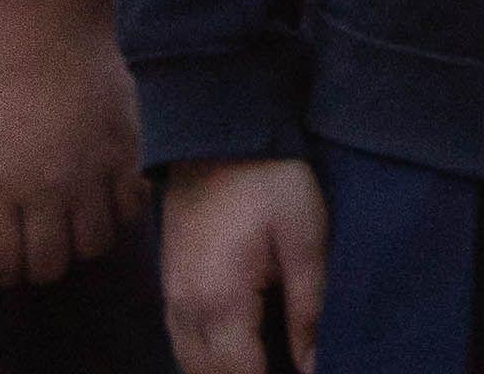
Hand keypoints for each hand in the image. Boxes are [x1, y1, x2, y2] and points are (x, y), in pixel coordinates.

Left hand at [0, 3, 147, 287]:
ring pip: (94, 245)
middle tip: (43, 239)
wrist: (53, 21)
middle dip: (41, 260)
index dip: (3, 268)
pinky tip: (109, 190)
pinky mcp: (127, 151)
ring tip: (78, 215)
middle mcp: (45, 187)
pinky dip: (121, 209)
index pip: (2, 263)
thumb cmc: (2, 75)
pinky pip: (132, 208)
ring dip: (83, 237)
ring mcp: (91, 172)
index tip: (8, 255)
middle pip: (50, 266)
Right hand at [162, 155, 329, 373]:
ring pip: (190, 364)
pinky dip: (204, 357)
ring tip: (261, 366)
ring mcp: (172, 296)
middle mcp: (187, 309)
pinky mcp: (170, 281)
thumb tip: (314, 369)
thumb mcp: (305, 240)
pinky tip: (233, 351)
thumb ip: (309, 310)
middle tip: (285, 371)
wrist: (218, 133)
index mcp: (221, 303)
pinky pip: (181, 340)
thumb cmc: (270, 182)